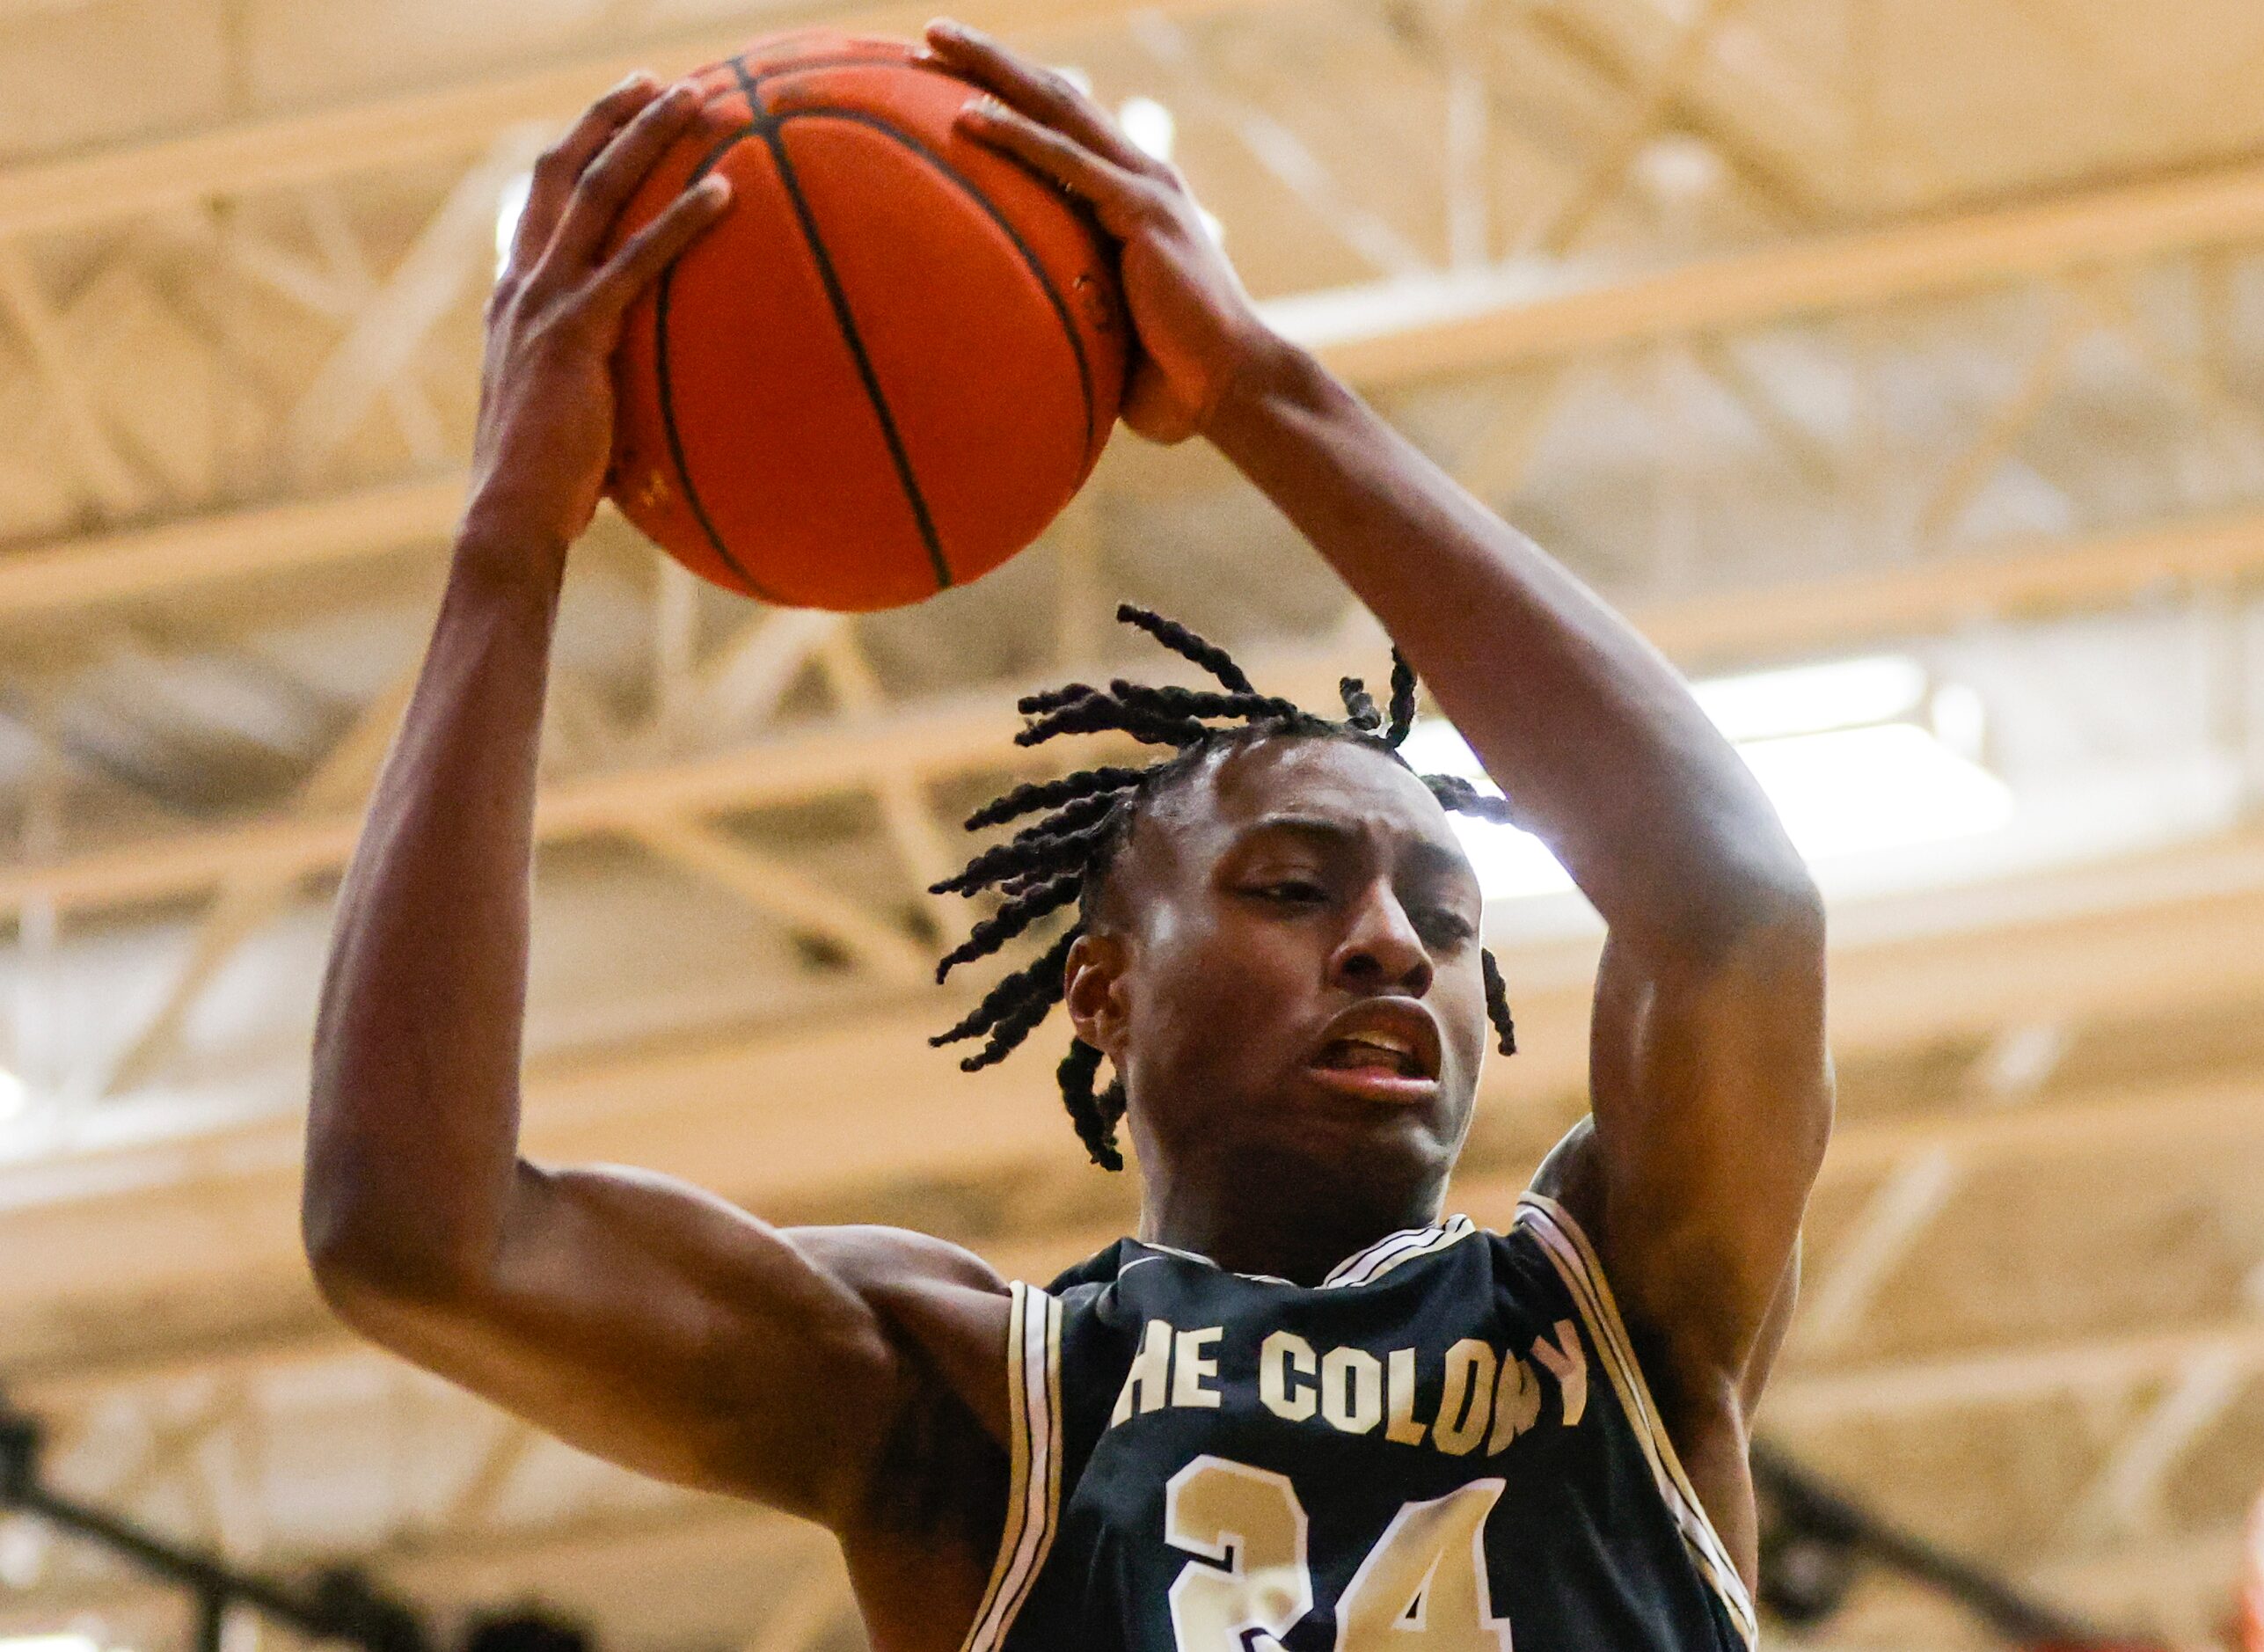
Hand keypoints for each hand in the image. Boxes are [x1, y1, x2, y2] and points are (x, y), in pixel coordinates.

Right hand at [462, 76, 732, 558]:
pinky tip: (725, 193)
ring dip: (645, 137)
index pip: (539, 204)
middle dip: (608, 117)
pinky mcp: (577, 334)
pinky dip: (680, 221)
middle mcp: (522, 287)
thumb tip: (645, 402)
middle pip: (561, 171)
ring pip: (595, 193)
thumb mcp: (570, 419)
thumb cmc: (548, 489)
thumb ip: (597, 387)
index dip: (577, 153)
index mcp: (514, 301)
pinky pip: (637, 261)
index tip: (616, 118)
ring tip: (694, 98)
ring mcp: (545, 305)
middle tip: (655, 80)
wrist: (511, 517)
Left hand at [922, 18, 1279, 444]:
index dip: (1007, 92)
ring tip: (933, 44)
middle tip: (930, 33)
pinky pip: (1068, 164)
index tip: (943, 75)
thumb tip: (1002, 318)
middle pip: (1053, 96)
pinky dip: (1017, 137)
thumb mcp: (1101, 315)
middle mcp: (1137, 174)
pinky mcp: (1142, 211)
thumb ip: (1064, 291)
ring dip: (992, 72)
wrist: (1225, 387)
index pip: (1060, 123)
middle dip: (990, 59)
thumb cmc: (1162, 370)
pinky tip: (968, 119)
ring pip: (1057, 108)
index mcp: (1127, 192)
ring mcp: (1142, 186)